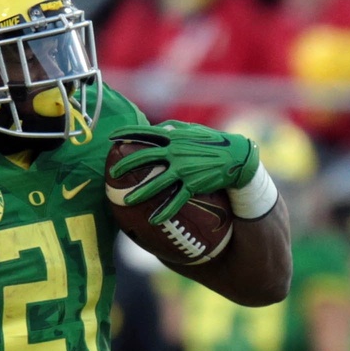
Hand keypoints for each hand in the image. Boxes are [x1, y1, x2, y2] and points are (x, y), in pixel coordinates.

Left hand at [109, 121, 259, 223]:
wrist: (237, 156)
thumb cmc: (212, 142)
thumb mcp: (193, 130)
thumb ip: (174, 129)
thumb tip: (158, 130)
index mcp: (174, 137)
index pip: (146, 132)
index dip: (128, 133)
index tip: (112, 136)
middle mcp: (176, 151)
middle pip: (145, 157)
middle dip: (126, 165)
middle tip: (113, 173)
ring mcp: (184, 168)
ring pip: (157, 182)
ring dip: (140, 193)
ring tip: (126, 201)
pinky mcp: (193, 184)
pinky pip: (176, 200)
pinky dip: (164, 212)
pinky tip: (154, 220)